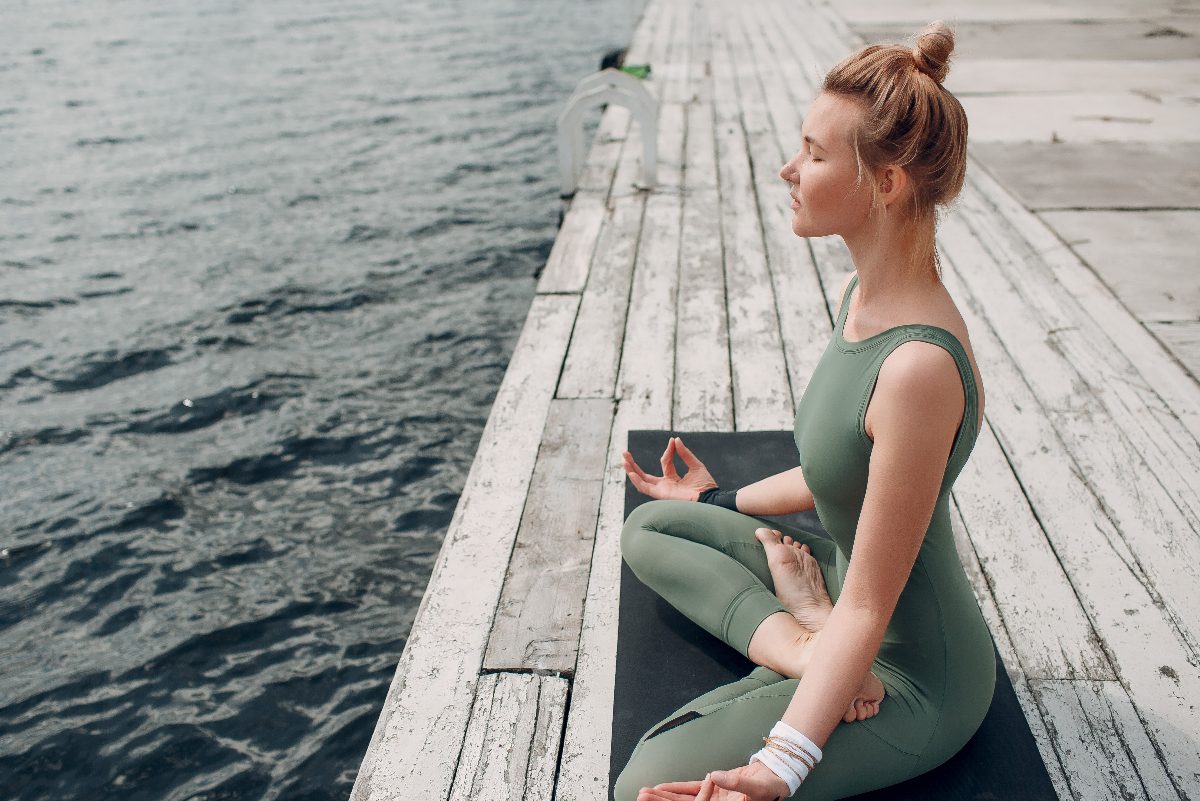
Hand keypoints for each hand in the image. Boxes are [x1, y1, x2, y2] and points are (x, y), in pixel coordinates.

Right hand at [622, 436, 717, 500]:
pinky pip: (646, 489)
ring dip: (632, 471)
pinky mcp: (662, 495)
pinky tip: (631, 473)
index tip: (672, 441)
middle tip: (625, 453)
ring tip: (624, 461)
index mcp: (673, 479)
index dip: (668, 451)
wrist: (709, 497)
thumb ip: (684, 453)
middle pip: (645, 475)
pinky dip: (638, 481)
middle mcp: (665, 486)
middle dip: (634, 465)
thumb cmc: (706, 485)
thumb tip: (675, 439)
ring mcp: (662, 491)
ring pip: (642, 482)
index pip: (665, 462)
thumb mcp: (695, 465)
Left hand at [636, 761, 791, 800]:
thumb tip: (714, 776)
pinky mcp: (712, 788)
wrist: (775, 776)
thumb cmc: (769, 786)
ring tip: (644, 794)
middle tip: (641, 798)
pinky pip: (690, 790)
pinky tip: (661, 789)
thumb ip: (734, 783)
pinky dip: (676, 789)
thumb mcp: (754, 788)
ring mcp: (711, 800)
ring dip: (664, 797)